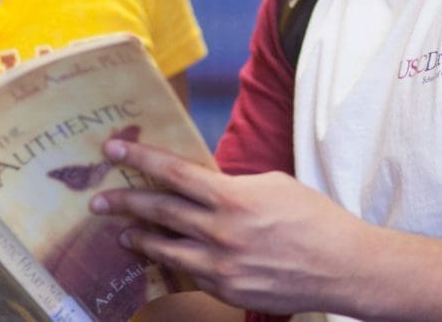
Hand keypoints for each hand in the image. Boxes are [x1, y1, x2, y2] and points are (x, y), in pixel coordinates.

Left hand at [89, 139, 368, 315]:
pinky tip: (161, 257)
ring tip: (121, 232)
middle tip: (99, 198)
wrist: (341, 265)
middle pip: (159, 212)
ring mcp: (221, 266)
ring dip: (138, 238)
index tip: (114, 149)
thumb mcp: (272, 185)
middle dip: (124, 202)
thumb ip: (232, 186)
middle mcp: (220, 232)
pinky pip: (189, 274)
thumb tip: (203, 186)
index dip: (141, 159)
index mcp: (232, 197)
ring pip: (165, 249)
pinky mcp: (227, 291)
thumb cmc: (312, 218)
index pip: (174, 173)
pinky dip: (171, 263)